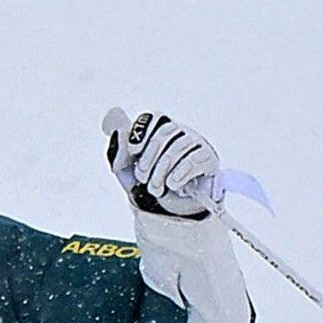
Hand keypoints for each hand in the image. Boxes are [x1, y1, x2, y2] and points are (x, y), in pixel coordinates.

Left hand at [104, 108, 219, 217]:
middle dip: (147, 160)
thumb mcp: (126, 168)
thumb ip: (118, 144)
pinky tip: (173, 185)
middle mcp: (180, 132)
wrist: (169, 208)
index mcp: (159, 129)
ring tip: (155, 189)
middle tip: (142, 178)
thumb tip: (114, 114)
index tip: (133, 153)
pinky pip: (192, 161)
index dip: (139, 134)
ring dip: (160, 174)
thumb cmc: (148, 182)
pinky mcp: (209, 159)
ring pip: (176, 149)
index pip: (151, 118)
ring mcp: (196, 143)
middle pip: (164, 133)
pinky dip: (177, 176)